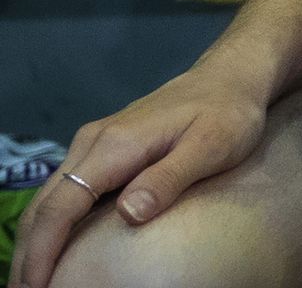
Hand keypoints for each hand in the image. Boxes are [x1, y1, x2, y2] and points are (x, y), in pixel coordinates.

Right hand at [7, 62, 273, 287]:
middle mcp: (93, 142)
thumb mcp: (211, 146)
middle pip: (44, 205)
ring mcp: (95, 143)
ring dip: (36, 239)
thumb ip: (168, 179)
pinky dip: (52, 222)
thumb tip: (128, 214)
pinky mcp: (104, 147)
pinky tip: (58, 246)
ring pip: (49, 197)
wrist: (232, 75)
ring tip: (35, 279)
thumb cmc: (229, 113)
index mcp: (114, 146)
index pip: (62, 206)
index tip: (37, 287)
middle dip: (29, 253)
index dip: (44, 250)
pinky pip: (66, 189)